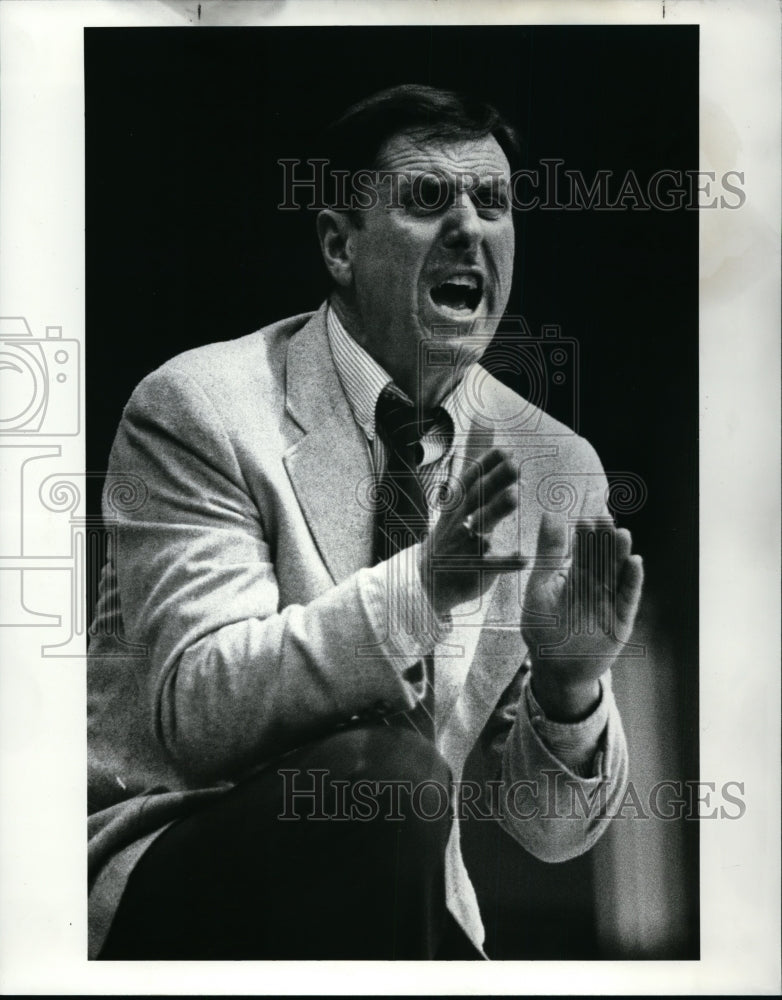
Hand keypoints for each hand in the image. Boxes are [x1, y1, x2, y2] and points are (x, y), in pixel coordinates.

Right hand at [419, 448, 523, 618]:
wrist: (427, 580)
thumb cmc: (451, 533)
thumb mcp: (459, 497)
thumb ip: (476, 463)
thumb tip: (484, 420)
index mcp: (457, 503)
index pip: (471, 479)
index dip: (486, 464)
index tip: (506, 450)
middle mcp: (460, 520)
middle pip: (477, 496)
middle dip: (495, 480)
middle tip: (516, 465)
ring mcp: (465, 544)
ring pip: (481, 525)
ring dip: (496, 510)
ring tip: (516, 496)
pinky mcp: (474, 568)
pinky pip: (492, 565)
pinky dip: (508, 561)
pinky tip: (526, 557)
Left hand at [521, 511, 643, 721]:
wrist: (555, 668)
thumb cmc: (542, 627)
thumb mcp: (540, 586)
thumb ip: (548, 552)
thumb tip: (551, 513)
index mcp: (575, 575)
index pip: (583, 550)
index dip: (586, 534)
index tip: (588, 516)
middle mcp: (595, 584)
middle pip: (602, 558)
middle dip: (604, 540)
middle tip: (606, 519)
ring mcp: (609, 600)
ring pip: (616, 573)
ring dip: (620, 554)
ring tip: (622, 534)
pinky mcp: (621, 619)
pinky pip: (628, 597)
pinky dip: (632, 581)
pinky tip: (635, 562)